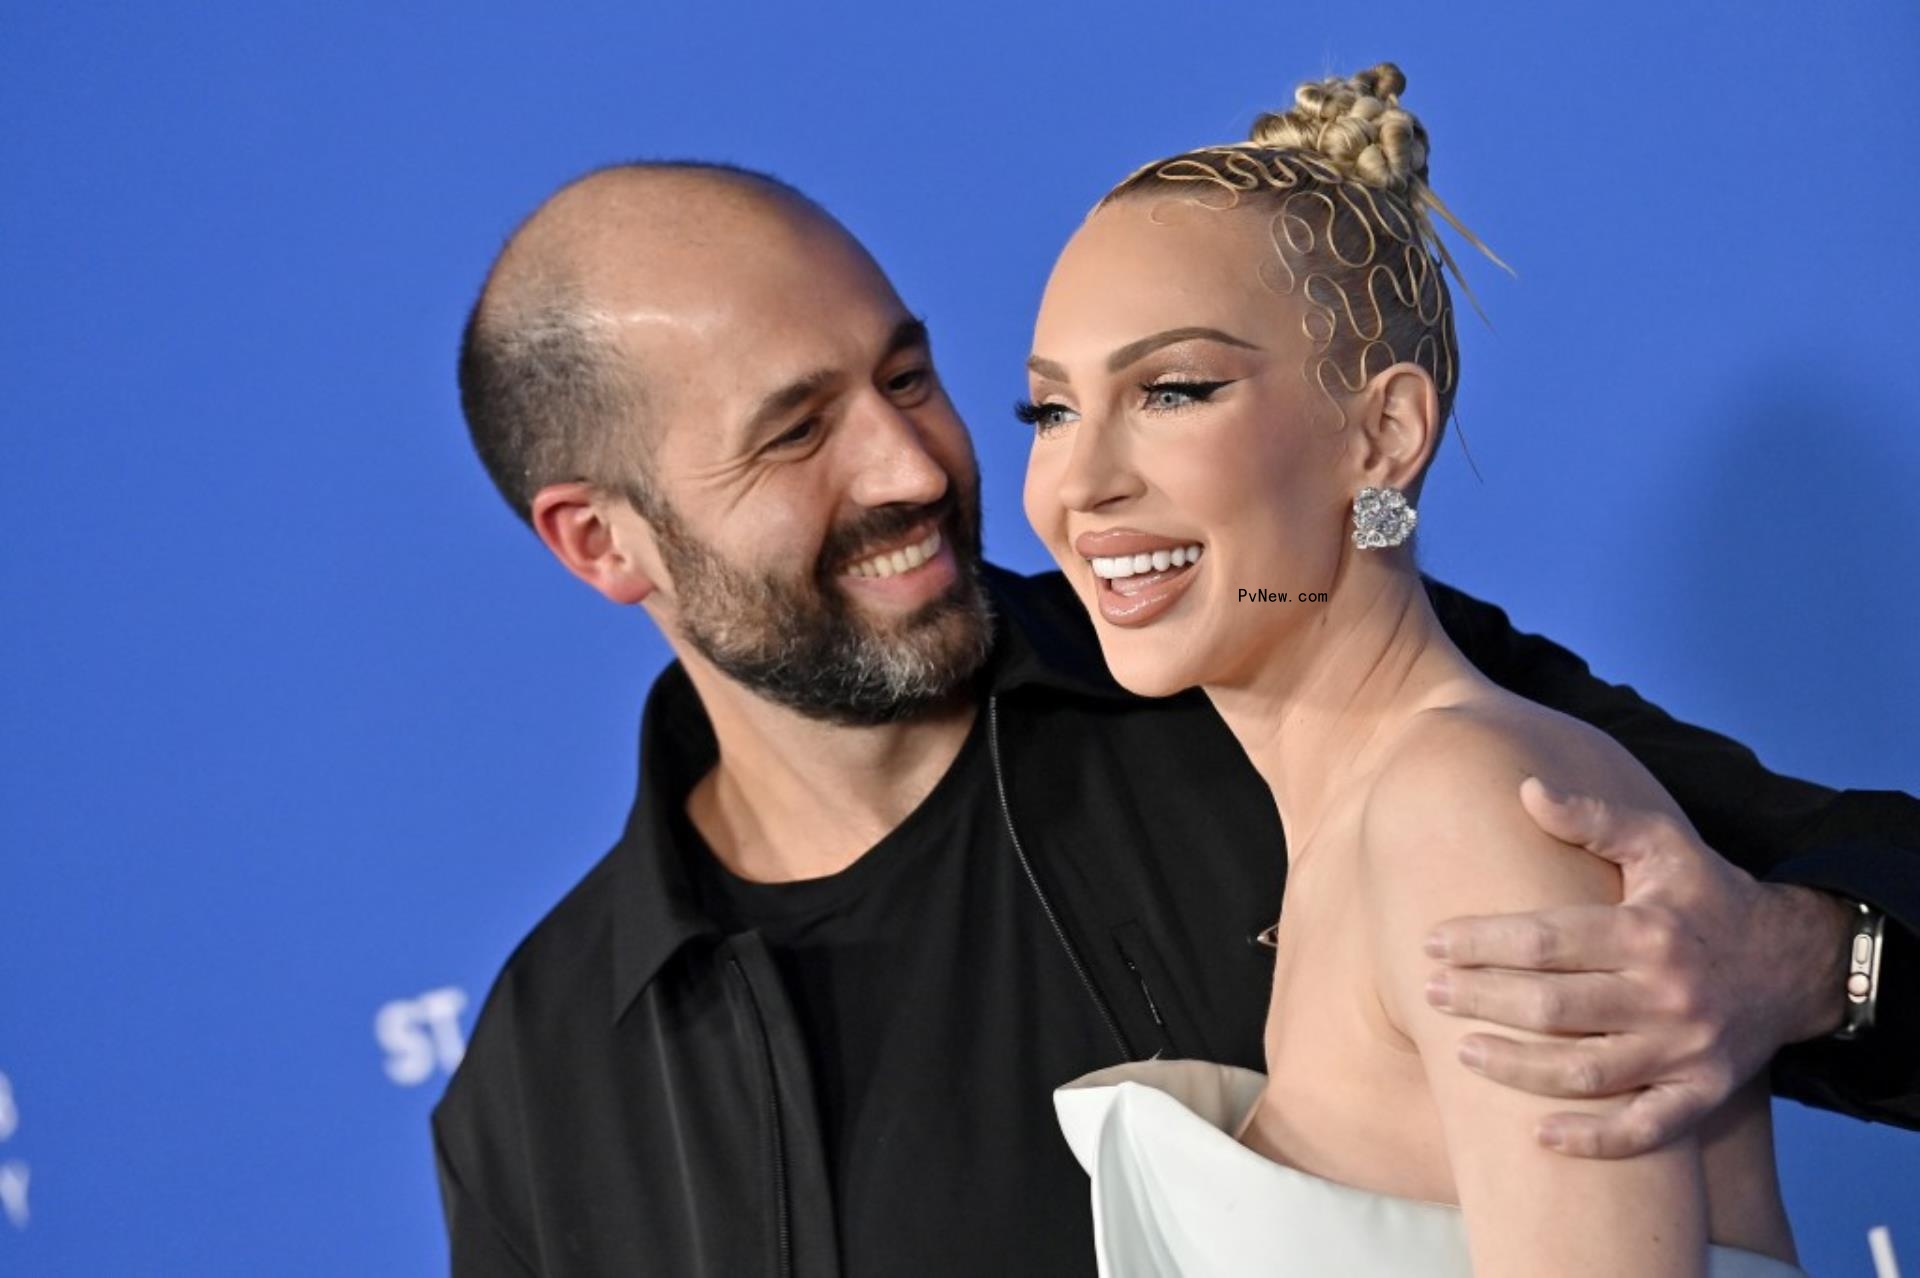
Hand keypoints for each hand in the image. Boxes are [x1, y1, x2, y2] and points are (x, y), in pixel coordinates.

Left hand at [1421, 775, 1852, 1158]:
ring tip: (1461, 1052)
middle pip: (1555, 1007)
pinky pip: (1645, 1128)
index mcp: (1648, 932)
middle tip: (1430, 992)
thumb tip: (1527, 789)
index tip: (1433, 941)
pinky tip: (1540, 1136)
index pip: (1546, 940)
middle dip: (1483, 1000)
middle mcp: (1667, 995)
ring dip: (1518, 1068)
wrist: (1797, 962)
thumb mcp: (1661, 844)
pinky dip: (1595, 1139)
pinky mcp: (1702, 1093)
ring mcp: (1686, 1051)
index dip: (1482, 942)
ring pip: (1586, 1072)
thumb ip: (1594, 820)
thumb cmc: (1708, 897)